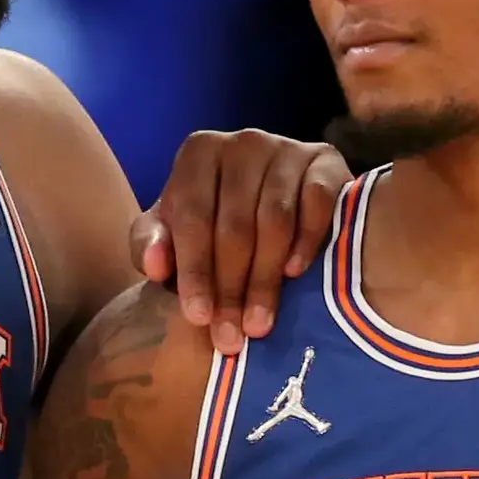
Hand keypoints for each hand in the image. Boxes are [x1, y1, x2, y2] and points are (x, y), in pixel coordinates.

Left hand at [130, 130, 350, 355]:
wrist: (282, 193)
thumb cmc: (215, 219)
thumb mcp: (174, 230)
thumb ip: (151, 244)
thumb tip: (156, 265)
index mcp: (198, 153)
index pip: (192, 215)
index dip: (194, 270)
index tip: (199, 317)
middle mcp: (242, 142)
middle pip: (235, 224)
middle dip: (231, 286)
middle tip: (232, 336)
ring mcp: (288, 148)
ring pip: (274, 220)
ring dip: (265, 278)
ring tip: (260, 323)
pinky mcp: (327, 161)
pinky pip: (317, 204)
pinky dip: (306, 241)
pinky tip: (296, 274)